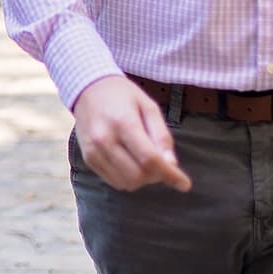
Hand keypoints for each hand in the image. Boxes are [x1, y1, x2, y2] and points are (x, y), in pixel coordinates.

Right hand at [71, 75, 191, 192]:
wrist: (88, 89)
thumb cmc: (123, 96)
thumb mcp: (149, 106)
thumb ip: (161, 135)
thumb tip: (171, 164)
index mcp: (123, 123)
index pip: (149, 158)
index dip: (170, 174)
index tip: (184, 184)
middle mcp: (104, 139)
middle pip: (138, 176)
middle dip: (156, 176)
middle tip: (161, 164)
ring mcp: (93, 151)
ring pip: (126, 183)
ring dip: (142, 179)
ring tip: (144, 162)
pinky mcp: (88, 159)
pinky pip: (114, 182)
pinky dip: (128, 178)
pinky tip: (131, 163)